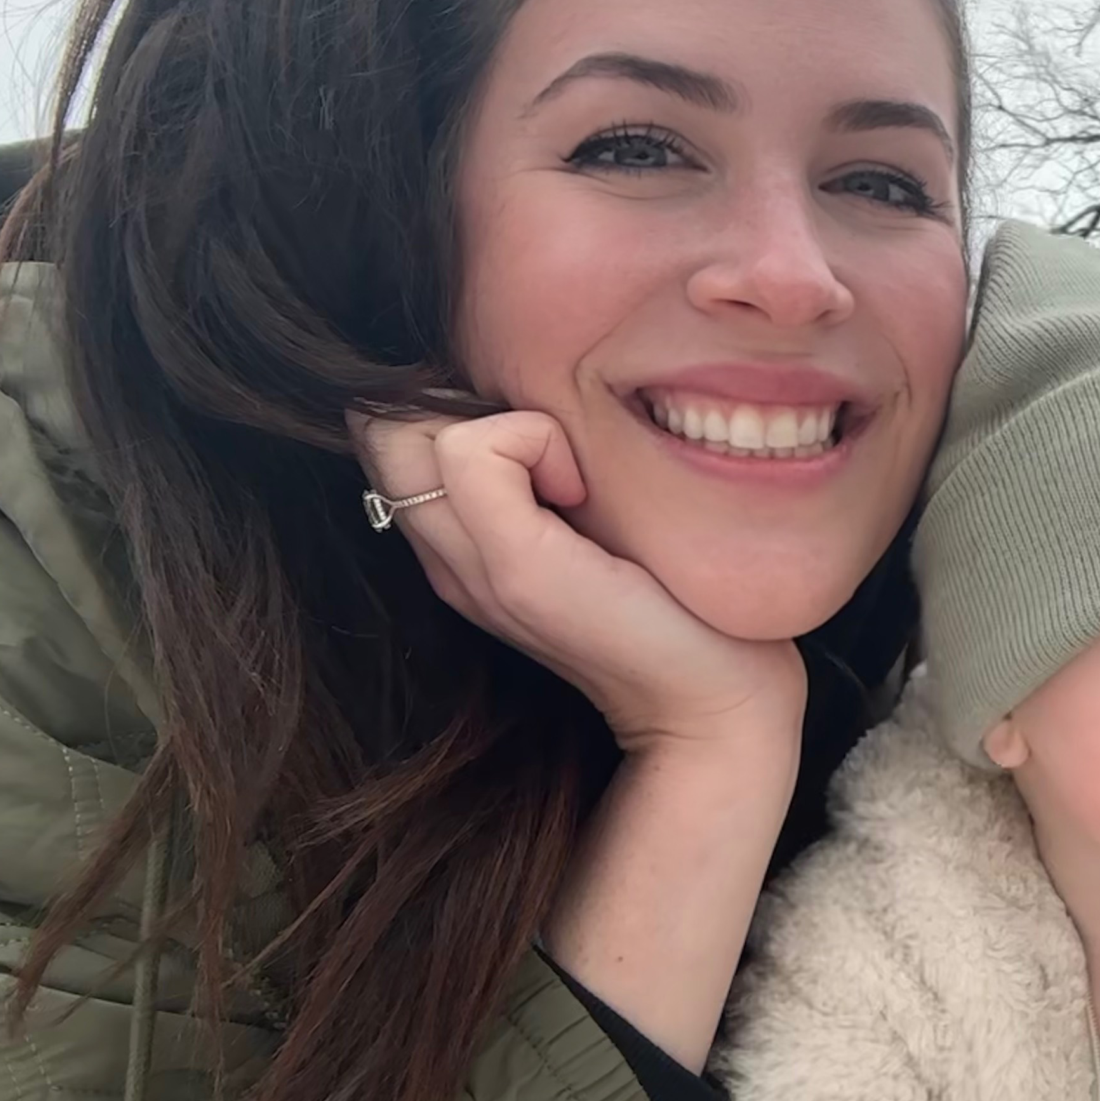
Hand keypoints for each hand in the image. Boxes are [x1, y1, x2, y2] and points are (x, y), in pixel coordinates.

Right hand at [352, 409, 805, 757]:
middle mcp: (449, 561)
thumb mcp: (598, 521)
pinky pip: (471, 450)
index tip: (546, 454)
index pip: (390, 434)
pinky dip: (533, 439)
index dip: (453, 412)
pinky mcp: (517, 569)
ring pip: (407, 433)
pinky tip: (583, 491)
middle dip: (460, 409)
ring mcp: (472, 570)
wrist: (717, 704)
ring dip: (499, 425)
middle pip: (382, 430)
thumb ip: (544, 474)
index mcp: (464, 550)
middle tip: (553, 459)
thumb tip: (533, 396)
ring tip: (572, 480)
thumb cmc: (682, 605)